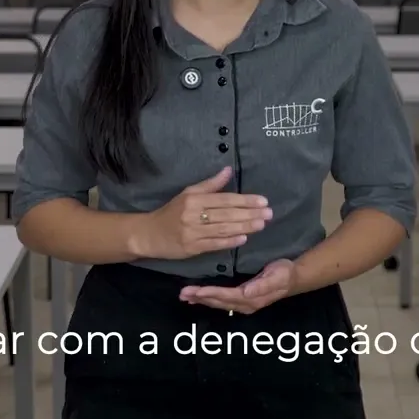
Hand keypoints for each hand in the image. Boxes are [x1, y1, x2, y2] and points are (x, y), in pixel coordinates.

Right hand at [128, 167, 271, 260]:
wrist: (149, 234)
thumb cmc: (171, 212)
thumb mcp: (188, 193)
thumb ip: (210, 184)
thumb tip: (228, 170)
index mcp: (194, 199)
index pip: (224, 199)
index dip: (245, 200)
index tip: (263, 200)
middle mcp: (193, 215)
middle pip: (227, 214)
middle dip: (250, 214)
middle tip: (269, 213)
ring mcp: (192, 233)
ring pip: (223, 229)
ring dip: (245, 227)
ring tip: (262, 224)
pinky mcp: (192, 248)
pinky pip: (214, 244)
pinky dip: (229, 242)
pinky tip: (243, 239)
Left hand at [179, 259, 296, 314]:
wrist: (293, 278)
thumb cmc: (284, 274)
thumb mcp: (277, 276)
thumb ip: (262, 285)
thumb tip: (246, 293)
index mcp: (251, 299)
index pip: (227, 296)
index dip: (211, 294)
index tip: (197, 291)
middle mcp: (245, 304)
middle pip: (219, 302)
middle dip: (200, 298)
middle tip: (183, 293)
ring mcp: (243, 303)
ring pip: (218, 303)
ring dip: (201, 300)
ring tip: (185, 296)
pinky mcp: (241, 299)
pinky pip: (221, 301)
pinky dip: (208, 299)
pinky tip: (198, 297)